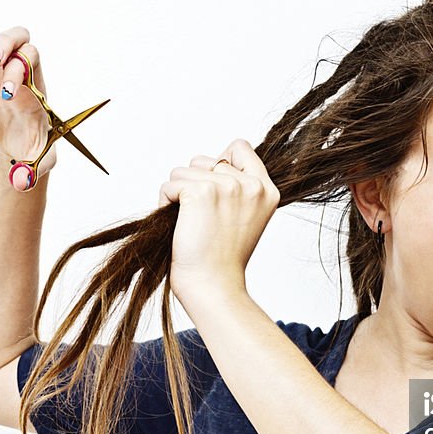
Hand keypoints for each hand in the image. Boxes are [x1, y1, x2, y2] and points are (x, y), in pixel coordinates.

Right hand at [0, 26, 54, 190]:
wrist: (18, 144)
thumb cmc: (34, 145)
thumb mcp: (41, 158)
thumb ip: (35, 169)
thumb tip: (22, 184)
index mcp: (35, 83)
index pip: (31, 57)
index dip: (20, 68)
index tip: (8, 96)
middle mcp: (13, 70)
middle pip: (11, 36)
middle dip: (1, 44)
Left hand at [158, 138, 279, 312]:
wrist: (214, 286)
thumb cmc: (223, 258)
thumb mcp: (246, 218)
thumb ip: (239, 188)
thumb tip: (213, 161)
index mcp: (267, 190)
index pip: (240, 147)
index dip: (220, 163)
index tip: (216, 193)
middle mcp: (251, 185)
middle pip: (206, 159)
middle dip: (194, 183)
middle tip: (202, 218)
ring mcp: (227, 186)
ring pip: (183, 170)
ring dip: (178, 194)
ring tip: (191, 223)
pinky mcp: (202, 192)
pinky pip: (170, 184)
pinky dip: (166, 202)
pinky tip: (179, 224)